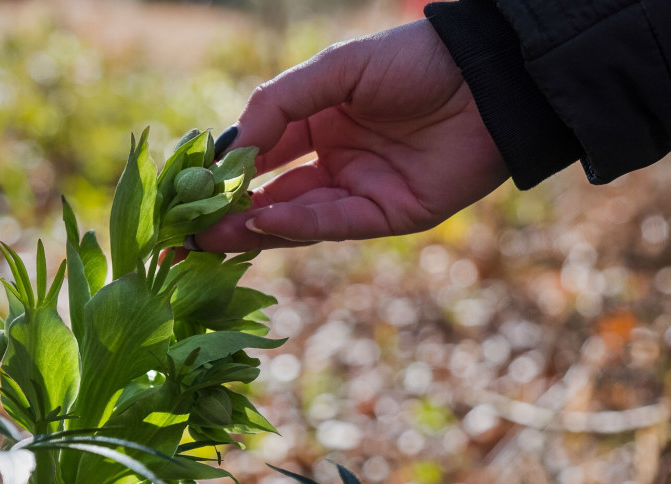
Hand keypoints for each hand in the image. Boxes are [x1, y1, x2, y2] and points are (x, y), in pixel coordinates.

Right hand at [193, 19, 508, 252]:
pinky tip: (262, 219)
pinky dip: (296, 223)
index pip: (261, 157)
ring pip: (295, 218)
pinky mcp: (387, 216)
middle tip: (184, 234)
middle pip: (271, 196)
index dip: (224, 173)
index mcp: (319, 125)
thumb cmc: (413, 61)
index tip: (187, 188)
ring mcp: (359, 192)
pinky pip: (333, 223)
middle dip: (228, 215)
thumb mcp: (335, 69)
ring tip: (209, 236)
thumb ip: (281, 102)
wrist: (486, 77)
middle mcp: (334, 163)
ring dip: (252, 227)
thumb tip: (232, 145)